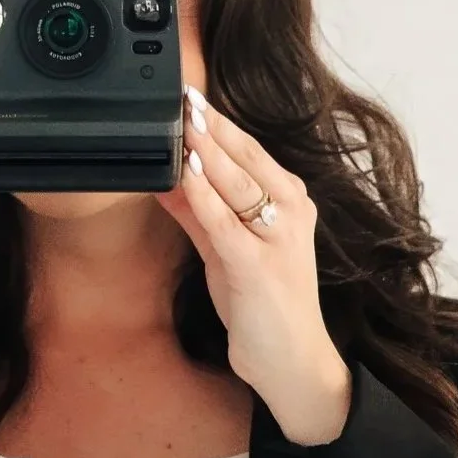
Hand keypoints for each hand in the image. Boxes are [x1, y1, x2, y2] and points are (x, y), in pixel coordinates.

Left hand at [155, 84, 351, 444]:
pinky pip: (224, 221)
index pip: (252, 152)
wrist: (291, 361)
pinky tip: (186, 172)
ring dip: (207, 151)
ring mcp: (277, 238)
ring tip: (182, 122)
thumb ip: (200, 214)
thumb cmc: (264, 306)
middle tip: (182, 96)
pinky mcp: (258, 266)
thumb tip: (166, 179)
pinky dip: (203, 194)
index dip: (220, 124)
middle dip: (212, 126)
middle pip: (246, 158)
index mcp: (290, 203)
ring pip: (238, 183)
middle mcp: (291, 213)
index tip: (192, 97)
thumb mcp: (228, 252)